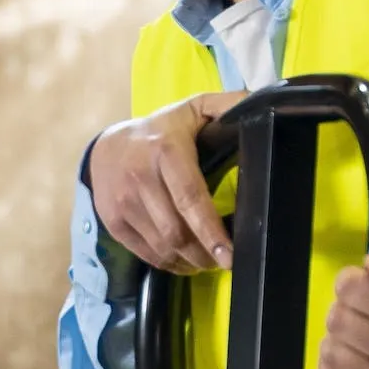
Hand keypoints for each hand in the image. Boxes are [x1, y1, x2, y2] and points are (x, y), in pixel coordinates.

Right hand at [87, 92, 246, 275]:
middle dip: (204, 254)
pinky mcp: (113, 222)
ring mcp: (124, 204)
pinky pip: (146, 253)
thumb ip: (229, 106)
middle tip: (224, 259)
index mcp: (166, 151)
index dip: (211, 231)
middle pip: (176, 232)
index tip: (229, 255)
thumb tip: (263, 107)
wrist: (104, 147)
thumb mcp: (194, 109)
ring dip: (188, 262)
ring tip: (206, 260)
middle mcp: (141, 179)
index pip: (190, 198)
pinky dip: (169, 263)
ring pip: (162, 247)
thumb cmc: (160, 131)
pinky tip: (183, 260)